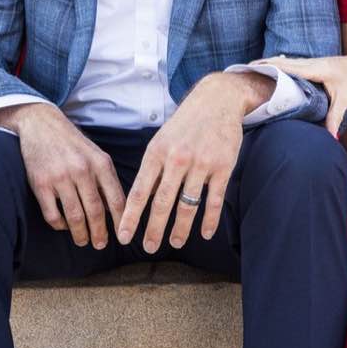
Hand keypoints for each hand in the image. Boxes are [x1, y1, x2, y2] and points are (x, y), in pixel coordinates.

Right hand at [8, 104, 126, 248]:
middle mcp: (82, 170)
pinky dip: (60, 225)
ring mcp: (60, 178)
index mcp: (100, 163)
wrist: (42, 125)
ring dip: (80, 234)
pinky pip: (52, 214)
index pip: (116, 199)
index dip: (121, 221)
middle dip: (100, 232)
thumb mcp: (96, 155)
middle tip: (101, 245)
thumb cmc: (73, 144)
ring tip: (83, 241)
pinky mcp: (40, 184)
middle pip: (96, 211)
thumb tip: (117, 210)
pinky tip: (64, 226)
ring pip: (75, 216)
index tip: (123, 236)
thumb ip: (106, 179)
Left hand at [116, 74, 255, 253]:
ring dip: (181, 229)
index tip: (123, 237)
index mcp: (157, 152)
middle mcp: (177, 159)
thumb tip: (143, 201)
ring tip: (175, 243)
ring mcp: (201, 164)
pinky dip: (209, 220)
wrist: (217, 100)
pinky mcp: (223, 167)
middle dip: (154, 229)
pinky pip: (214, 200)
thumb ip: (153, 169)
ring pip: (188, 205)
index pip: (139, 192)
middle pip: (162, 203)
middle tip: (148, 248)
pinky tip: (205, 234)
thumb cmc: (185, 123)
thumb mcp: (161, 140)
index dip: (131, 217)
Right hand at [253, 54, 346, 137]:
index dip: (274, 68)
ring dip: (267, 62)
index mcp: (316, 70)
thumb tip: (332, 138)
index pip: (291, 68)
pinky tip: (263, 66)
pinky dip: (274, 63)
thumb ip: (335, 118)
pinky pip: (287, 62)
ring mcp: (307, 61)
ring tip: (249, 68)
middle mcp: (310, 62)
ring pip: (283, 60)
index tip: (258, 69)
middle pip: (282, 62)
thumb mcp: (344, 100)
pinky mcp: (306, 63)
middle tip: (245, 69)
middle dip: (264, 64)